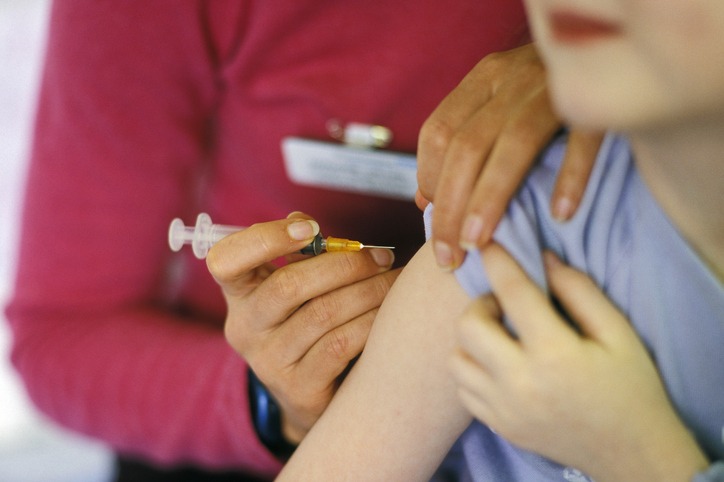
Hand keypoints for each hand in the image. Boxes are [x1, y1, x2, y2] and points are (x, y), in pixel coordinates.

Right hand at [206, 212, 397, 443]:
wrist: (311, 395)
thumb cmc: (307, 323)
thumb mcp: (293, 288)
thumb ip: (297, 254)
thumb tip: (303, 221)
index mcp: (239, 293)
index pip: (226, 260)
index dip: (266, 239)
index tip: (310, 229)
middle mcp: (245, 328)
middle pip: (289, 285)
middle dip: (345, 265)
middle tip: (382, 257)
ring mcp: (268, 362)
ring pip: (323, 313)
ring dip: (368, 291)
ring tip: (394, 281)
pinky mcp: (298, 389)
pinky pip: (340, 345)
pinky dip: (370, 322)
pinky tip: (389, 313)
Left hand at [416, 43, 602, 269]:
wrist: (610, 45)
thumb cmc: (544, 90)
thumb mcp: (497, 104)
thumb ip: (461, 145)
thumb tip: (425, 201)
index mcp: (483, 79)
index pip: (437, 132)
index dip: (428, 181)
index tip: (434, 223)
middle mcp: (512, 78)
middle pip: (467, 146)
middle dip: (450, 207)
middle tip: (449, 256)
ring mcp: (555, 86)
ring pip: (512, 144)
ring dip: (490, 199)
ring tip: (479, 244)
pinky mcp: (599, 98)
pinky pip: (583, 139)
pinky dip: (571, 176)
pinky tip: (560, 215)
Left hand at [449, 244, 708, 481]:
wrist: (631, 453)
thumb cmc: (630, 387)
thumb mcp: (618, 333)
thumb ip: (579, 291)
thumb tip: (542, 258)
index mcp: (554, 353)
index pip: (513, 292)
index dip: (498, 260)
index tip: (490, 243)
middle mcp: (520, 382)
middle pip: (468, 325)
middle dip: (482, 304)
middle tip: (504, 305)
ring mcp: (504, 408)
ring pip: (456, 358)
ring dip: (472, 339)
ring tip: (499, 336)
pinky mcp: (498, 425)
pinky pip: (463, 388)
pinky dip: (472, 369)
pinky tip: (497, 365)